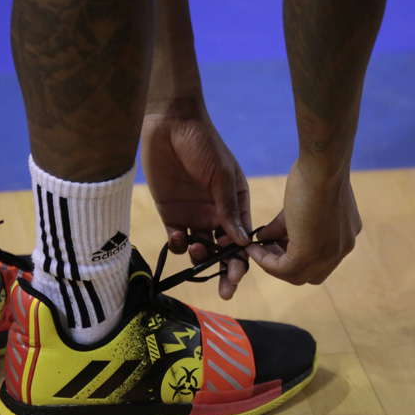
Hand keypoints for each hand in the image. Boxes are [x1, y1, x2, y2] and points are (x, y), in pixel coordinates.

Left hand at [141, 103, 251, 298]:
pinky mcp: (170, 212)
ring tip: (198, 247)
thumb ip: (229, 210)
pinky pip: (176, 238)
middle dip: (224, 271)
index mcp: (236, 204)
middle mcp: (216, 213)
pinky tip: (179, 238)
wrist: (170, 123)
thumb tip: (244, 243)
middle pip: (223, 250)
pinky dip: (178, 244)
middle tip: (225, 290)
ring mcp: (193, 214)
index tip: (238, 275)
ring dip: (201, 256)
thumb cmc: (204, 144)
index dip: (243, 260)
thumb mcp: (222, 177)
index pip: (243, 239)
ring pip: (200, 248)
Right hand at [247, 160, 360, 284]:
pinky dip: (265, 262)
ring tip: (256, 249)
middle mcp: (342, 248)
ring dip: (272, 264)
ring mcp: (328, 254)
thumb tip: (265, 238)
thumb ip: (284, 224)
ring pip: (297, 275)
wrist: (322, 168)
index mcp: (345, 234)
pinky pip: (283, 269)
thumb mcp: (300, 203)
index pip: (321, 258)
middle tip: (265, 248)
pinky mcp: (310, 254)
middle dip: (285, 264)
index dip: (297, 253)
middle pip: (311, 273)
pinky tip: (253, 248)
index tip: (275, 243)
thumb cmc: (315, 174)